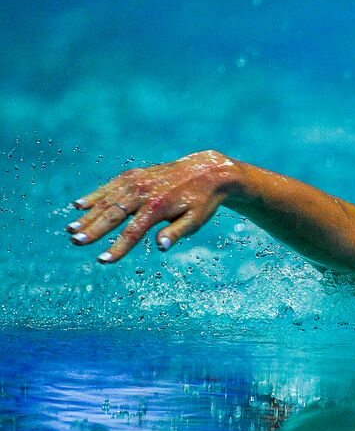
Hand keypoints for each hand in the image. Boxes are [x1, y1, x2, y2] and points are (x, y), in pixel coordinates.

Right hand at [65, 150, 241, 263]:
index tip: (103, 260)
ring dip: (88, 215)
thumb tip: (161, 247)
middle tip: (76, 242)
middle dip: (93, 230)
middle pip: (113, 214)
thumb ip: (177, 233)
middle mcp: (143, 192)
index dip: (118, 247)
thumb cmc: (202, 202)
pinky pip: (109, 186)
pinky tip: (78, 205)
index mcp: (158, 207)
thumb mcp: (196, 220)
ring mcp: (136, 181)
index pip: (133, 231)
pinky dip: (94, 196)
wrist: (207, 171)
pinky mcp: (133, 175)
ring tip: (71, 229)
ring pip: (107, 200)